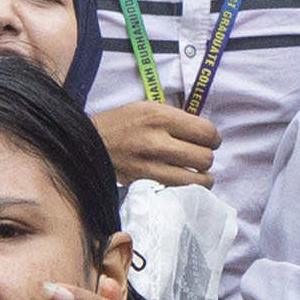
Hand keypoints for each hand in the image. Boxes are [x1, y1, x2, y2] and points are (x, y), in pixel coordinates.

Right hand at [94, 95, 223, 188]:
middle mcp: (156, 142)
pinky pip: (180, 191)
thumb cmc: (120, 124)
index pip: (206, 132)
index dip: (213, 138)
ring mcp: (151, 167)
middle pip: (205, 158)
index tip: (209, 140)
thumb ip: (176, 119)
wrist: (85, 145)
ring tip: (194, 172)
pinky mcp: (145, 185)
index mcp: (159, 117)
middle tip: (198, 155)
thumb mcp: (146, 108)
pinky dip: (186, 189)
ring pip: (198, 180)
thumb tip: (204, 134)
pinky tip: (181, 182)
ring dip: (201, 177)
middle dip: (206, 157)